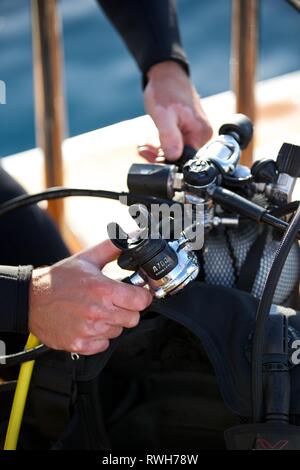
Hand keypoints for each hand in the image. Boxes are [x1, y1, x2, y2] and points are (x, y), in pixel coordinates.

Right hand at [29, 239, 151, 354]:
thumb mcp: (87, 258)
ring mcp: (89, 330)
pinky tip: (88, 323)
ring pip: (118, 331)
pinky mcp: (80, 344)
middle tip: (112, 302)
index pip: (142, 301)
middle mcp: (98, 312)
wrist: (31, 300)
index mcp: (103, 290)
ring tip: (96, 311)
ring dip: (112, 323)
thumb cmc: (59, 279)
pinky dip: (99, 336)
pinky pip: (103, 344)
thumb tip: (132, 238)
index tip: (135, 294)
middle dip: (127, 309)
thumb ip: (113, 248)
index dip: (141, 296)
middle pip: (133, 318)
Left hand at [143, 61, 211, 160]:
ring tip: (142, 145)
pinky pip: (174, 145)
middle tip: (143, 150)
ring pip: (174, 152)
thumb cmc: (166, 92)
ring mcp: (195, 134)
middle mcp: (202, 136)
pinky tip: (148, 142)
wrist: (166, 75)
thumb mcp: (164, 115)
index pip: (184, 160)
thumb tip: (173, 157)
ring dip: (157, 151)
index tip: (149, 156)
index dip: (166, 161)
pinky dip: (160, 145)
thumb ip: (169, 137)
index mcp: (201, 134)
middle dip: (159, 156)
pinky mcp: (187, 132)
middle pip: (179, 158)